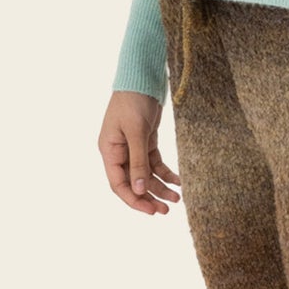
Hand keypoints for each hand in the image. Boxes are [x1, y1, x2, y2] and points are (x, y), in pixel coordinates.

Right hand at [100, 90, 180, 214]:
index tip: (151, 210)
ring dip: (160, 187)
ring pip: (146, 175)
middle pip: (133, 183)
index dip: (133, 199)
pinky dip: (166, 173)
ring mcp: (132, 148)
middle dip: (149, 197)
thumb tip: (138, 190)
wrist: (142, 77)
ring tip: (177, 198)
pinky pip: (155, 163)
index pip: (118, 184)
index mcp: (109, 151)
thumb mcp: (136, 132)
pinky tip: (178, 181)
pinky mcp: (146, 142)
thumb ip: (138, 161)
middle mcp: (119, 152)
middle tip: (166, 210)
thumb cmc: (133, 101)